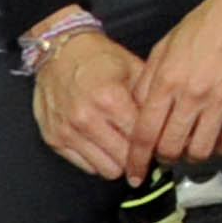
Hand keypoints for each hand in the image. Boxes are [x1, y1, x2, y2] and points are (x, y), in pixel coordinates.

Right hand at [30, 27, 156, 181]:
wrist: (59, 53)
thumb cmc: (98, 59)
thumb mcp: (133, 69)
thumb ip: (150, 98)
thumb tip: (168, 124)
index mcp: (110, 98)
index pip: (141, 139)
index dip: (155, 144)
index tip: (161, 145)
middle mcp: (86, 118)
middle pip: (125, 159)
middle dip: (139, 157)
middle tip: (146, 150)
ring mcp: (68, 131)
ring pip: (106, 169)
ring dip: (119, 162)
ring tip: (125, 148)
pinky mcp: (54, 139)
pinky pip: (85, 166)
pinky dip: (98, 160)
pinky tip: (105, 146)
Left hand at [131, 0, 221, 171]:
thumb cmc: (203, 23)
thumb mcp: (163, 47)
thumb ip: (147, 81)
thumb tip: (136, 112)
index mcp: (166, 81)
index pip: (144, 134)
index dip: (137, 160)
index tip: (135, 173)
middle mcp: (191, 95)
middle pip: (171, 147)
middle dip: (165, 157)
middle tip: (168, 153)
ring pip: (201, 150)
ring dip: (193, 155)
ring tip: (194, 146)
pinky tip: (220, 140)